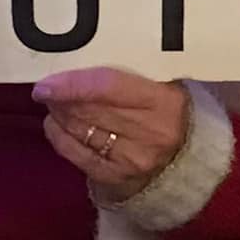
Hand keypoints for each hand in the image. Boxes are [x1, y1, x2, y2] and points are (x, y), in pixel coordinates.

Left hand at [34, 67, 189, 200]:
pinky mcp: (118, 179)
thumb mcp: (168, 87)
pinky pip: (79, 157)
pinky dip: (61, 139)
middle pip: (91, 110)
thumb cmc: (175, 114)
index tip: (46, 82)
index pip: (108, 88)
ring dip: (60, 115)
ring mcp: (132, 159)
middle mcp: (149, 133)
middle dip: (62, 97)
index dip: (73, 84)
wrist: (193, 163)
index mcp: (164, 102)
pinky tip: (54, 125)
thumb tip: (86, 61)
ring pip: (82, 132)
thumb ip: (133, 76)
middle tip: (47, 86)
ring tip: (53, 101)